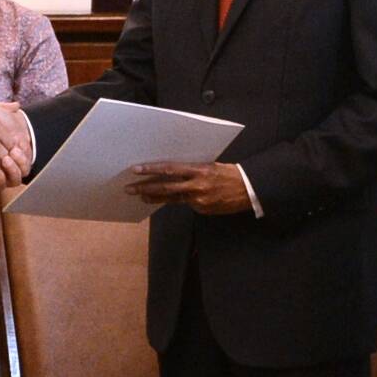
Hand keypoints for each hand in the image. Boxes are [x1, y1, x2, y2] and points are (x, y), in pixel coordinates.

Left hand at [124, 162, 251, 214]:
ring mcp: (199, 200)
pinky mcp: (202, 210)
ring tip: (141, 196)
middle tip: (129, 188)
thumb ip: (190, 170)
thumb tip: (171, 172)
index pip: (170, 169)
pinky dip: (182, 200)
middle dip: (145, 188)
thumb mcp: (209, 165)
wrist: (248, 189)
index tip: (136, 170)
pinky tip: (183, 198)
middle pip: (165, 187)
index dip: (152, 170)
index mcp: (198, 170)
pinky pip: (187, 204)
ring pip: (172, 199)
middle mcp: (197, 186)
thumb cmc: (228, 173)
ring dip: (155, 198)